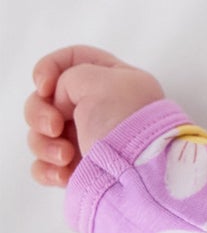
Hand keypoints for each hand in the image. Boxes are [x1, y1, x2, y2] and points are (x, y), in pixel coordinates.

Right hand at [25, 46, 164, 186]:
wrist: (139, 172)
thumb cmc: (124, 120)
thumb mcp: (98, 79)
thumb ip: (69, 75)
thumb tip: (60, 98)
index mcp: (114, 78)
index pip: (73, 59)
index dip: (49, 68)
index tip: (46, 87)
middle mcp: (100, 106)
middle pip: (48, 99)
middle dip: (39, 113)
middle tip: (53, 127)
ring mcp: (89, 136)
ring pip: (42, 133)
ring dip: (44, 145)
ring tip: (65, 156)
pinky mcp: (80, 166)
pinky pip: (46, 164)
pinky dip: (47, 169)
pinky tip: (63, 173)